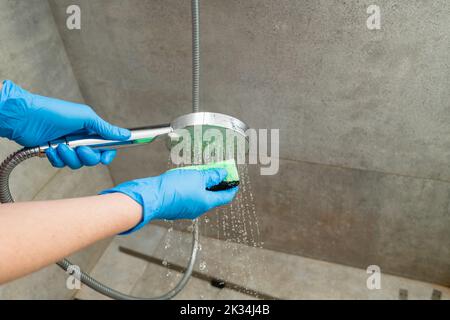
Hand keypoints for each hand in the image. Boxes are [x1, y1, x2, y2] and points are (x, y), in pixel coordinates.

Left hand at [0, 80, 129, 168]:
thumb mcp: (85, 117)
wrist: (25, 118)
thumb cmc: (54, 112)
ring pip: (77, 163)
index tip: (104, 157)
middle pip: (93, 158)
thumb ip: (105, 128)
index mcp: (90, 129)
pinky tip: (51, 149)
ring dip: (69, 157)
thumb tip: (125, 134)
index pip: (106, 146)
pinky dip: (57, 158)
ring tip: (59, 146)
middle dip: (86, 156)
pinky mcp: (54, 153)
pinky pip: (62, 164)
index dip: (107, 154)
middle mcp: (80, 139)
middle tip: (79, 149)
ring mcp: (67, 147)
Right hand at [101, 168, 238, 232]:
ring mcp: (186, 209)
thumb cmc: (172, 188)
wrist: (151, 197)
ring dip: (202, 184)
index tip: (233, 178)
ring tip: (199, 171)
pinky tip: (186, 178)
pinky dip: (192, 187)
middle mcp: (198, 209)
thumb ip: (212, 175)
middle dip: (215, 182)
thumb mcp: (197, 176)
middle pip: (213, 196)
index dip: (232, 186)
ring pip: (200, 195)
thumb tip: (223, 174)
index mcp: (206, 203)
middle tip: (216, 170)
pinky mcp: (176, 207)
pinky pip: (188, 196)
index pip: (226, 196)